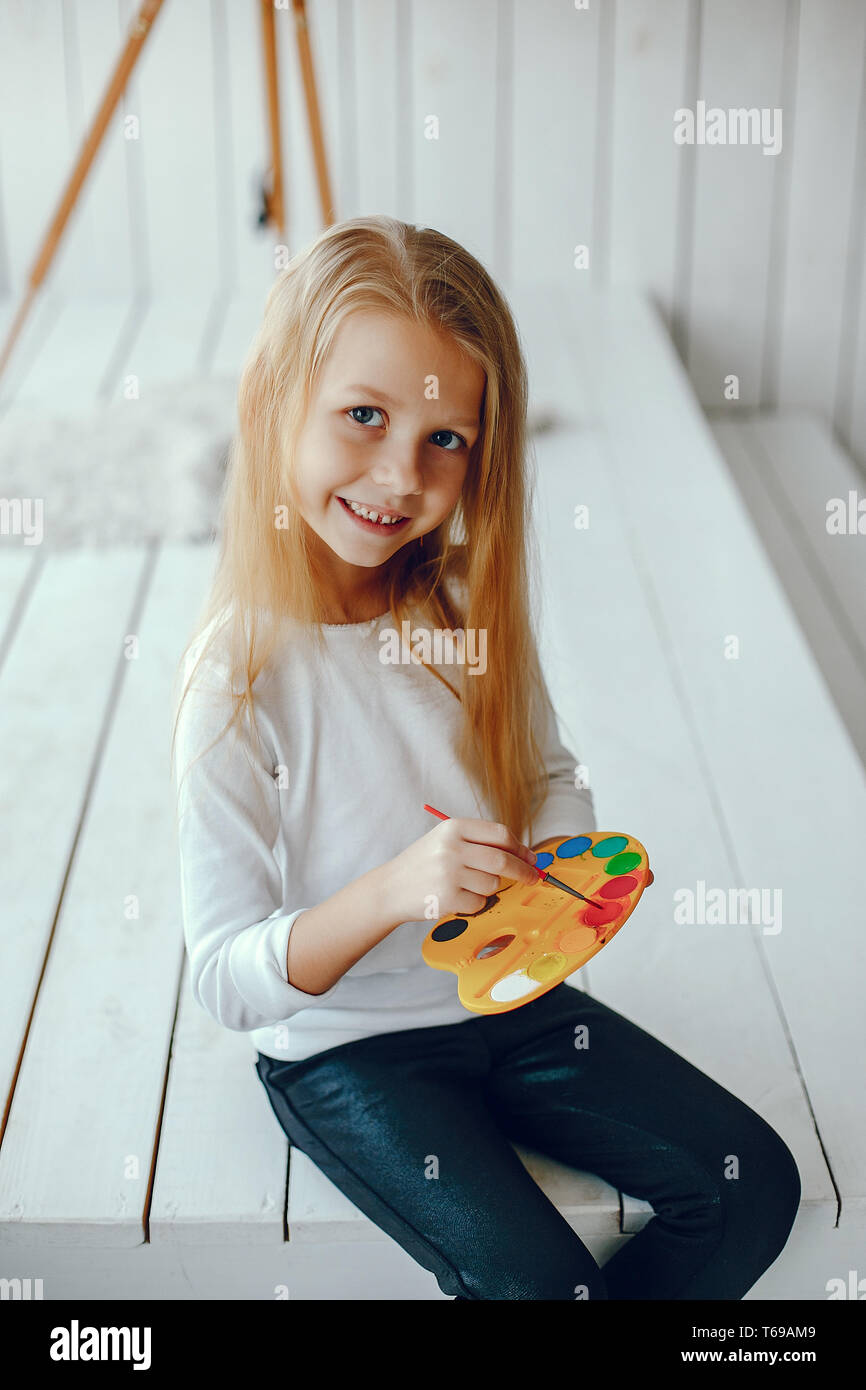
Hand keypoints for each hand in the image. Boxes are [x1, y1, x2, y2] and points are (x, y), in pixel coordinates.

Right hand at [384, 817, 539, 923]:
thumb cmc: (423, 864)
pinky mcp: (448, 898)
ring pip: (493, 883)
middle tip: (532, 877)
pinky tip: (457, 896)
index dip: (520, 847)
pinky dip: (475, 902)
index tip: (530, 857)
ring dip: (489, 888)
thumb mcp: (445, 841)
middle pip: (502, 859)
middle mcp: (452, 848)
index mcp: (453, 827)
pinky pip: (480, 902)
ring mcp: (449, 873)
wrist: (391, 888)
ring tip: (468, 885)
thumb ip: (479, 843)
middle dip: (523, 871)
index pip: (500, 834)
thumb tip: (523, 856)